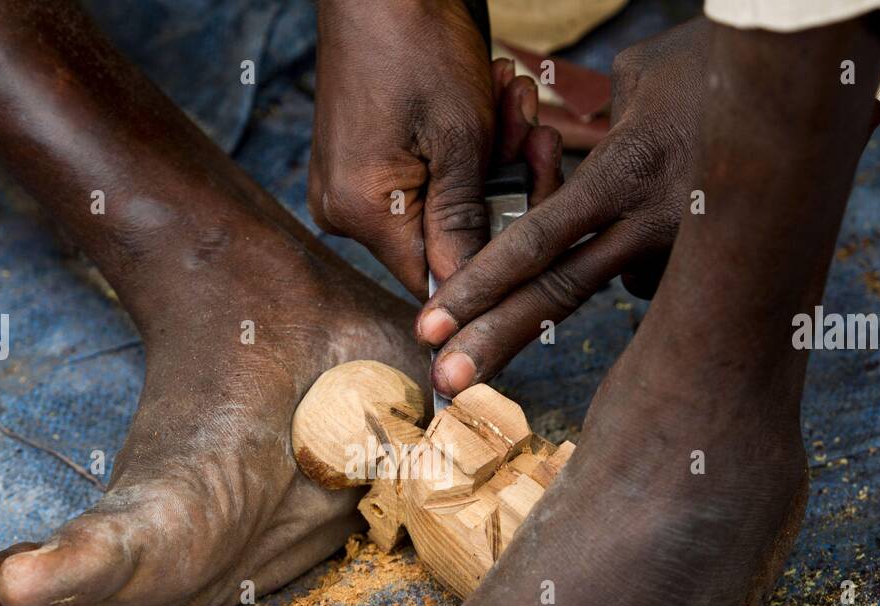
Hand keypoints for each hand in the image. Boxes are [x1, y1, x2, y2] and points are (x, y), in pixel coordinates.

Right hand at [310, 0, 560, 296]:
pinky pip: (426, 176)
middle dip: (500, 187)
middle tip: (532, 130)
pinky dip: (465, 145)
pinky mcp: (363, 162)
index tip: (534, 216)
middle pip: (443, 237)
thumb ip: (465, 221)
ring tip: (512, 95)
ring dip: (491, 157)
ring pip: (443, 202)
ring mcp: (351, 185)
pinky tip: (490, 96)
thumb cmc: (416, 41)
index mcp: (362, 212)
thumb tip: (471, 290)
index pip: (435, 279)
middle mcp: (345, 209)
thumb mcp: (459, 138)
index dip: (489, 261)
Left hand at [416, 18, 711, 393]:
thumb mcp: (641, 79)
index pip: (537, 244)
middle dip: (497, 342)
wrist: (821, 81)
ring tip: (605, 253)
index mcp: (625, 175)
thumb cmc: (720, 65)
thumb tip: (566, 163)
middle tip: (448, 383)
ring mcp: (689, 252)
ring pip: (614, 289)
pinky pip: (660, 277)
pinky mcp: (715, 266)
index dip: (479, 290)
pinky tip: (680, 217)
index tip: (431, 329)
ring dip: (598, 277)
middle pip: (558, 296)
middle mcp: (653, 224)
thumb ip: (594, 134)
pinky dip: (650, 256)